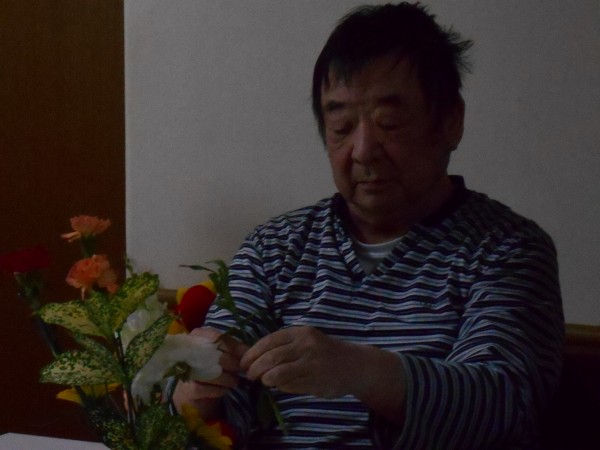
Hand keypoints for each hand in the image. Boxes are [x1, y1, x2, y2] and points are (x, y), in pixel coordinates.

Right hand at [172, 327, 247, 416]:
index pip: (218, 338)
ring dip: (229, 378)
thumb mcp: (222, 353)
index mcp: (198, 336)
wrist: (192, 392)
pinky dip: (219, 390)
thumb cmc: (210, 366)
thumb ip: (233, 349)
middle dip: (233, 364)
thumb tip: (248, 352)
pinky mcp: (186, 390)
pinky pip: (206, 389)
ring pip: (212, 373)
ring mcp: (186, 371)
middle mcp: (188, 351)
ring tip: (234, 380)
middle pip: (216, 356)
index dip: (235, 347)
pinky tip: (224, 389)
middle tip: (241, 370)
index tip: (247, 356)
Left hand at [240, 326, 359, 398]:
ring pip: (278, 374)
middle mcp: (306, 347)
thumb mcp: (306, 339)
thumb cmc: (324, 351)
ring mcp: (311, 366)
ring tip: (264, 381)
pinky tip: (280, 385)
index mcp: (301, 333)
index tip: (243, 362)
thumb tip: (253, 357)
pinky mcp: (315, 382)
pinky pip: (290, 386)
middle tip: (249, 375)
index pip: (269, 341)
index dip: (252, 353)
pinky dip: (280, 387)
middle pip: (271, 358)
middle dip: (255, 368)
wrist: (354, 365)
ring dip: (266, 379)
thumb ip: (284, 345)